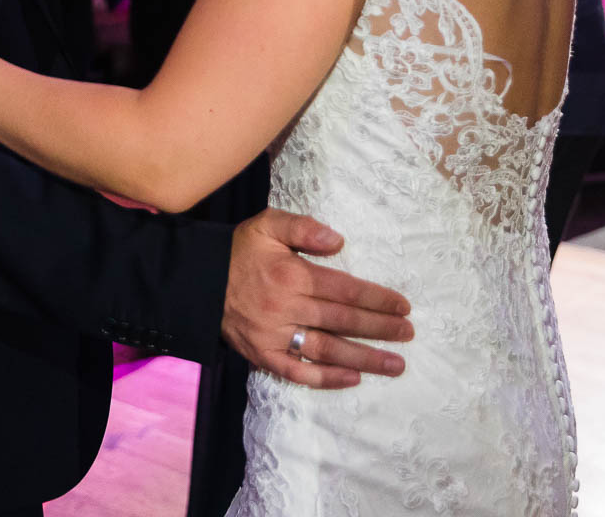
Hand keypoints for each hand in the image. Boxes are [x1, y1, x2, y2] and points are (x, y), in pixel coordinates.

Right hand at [222, 208, 412, 388]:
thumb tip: (338, 241)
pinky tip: (352, 379)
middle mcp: (286, 308)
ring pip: (327, 350)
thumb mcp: (267, 225)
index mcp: (292, 275)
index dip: (377, 299)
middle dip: (380, 328)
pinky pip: (298, 372)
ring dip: (365, 359)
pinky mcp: (263, 355)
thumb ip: (303, 227)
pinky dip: (326, 378)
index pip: (345, 290)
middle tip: (408, 334)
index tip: (403, 306)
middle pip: (342, 321)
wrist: (196, 280)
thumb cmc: (238, 251)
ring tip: (396, 365)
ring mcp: (274, 336)